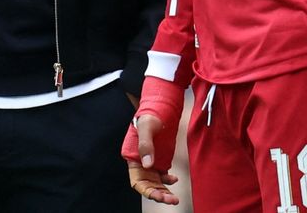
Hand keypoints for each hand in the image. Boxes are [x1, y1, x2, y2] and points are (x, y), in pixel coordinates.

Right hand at [122, 76, 184, 203]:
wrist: (162, 107)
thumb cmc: (150, 114)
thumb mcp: (147, 127)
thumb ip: (146, 144)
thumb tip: (148, 164)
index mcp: (132, 157)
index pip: (137, 181)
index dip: (146, 190)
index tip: (158, 195)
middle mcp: (140, 163)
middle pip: (147, 185)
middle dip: (158, 194)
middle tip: (171, 200)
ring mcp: (151, 162)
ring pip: (156, 183)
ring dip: (164, 192)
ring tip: (174, 198)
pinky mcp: (160, 159)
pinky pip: (162, 175)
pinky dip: (168, 180)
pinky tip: (174, 179)